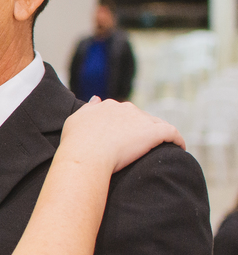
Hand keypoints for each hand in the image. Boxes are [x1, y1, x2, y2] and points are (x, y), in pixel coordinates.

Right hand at [60, 97, 183, 173]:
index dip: (126, 125)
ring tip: (163, 146)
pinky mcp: (154, 133)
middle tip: (142, 145)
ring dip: (160, 133)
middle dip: (142, 128)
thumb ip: (88, 109)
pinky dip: (178, 140)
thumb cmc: (76, 143)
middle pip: (140, 117)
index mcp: (108, 106)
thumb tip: (97, 98)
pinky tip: (179, 148)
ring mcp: (140, 120)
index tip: (126, 137)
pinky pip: (172, 133)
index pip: (123, 113)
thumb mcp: (75, 120)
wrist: (86, 156)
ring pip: (156, 123)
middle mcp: (125, 108)